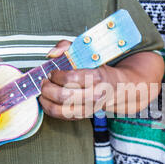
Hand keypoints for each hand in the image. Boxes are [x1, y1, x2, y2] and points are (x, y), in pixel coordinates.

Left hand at [38, 40, 164, 120]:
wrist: (121, 88)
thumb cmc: (101, 69)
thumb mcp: (88, 53)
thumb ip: (67, 47)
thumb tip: (52, 53)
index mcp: (97, 77)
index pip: (70, 79)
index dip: (56, 75)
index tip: (52, 72)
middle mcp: (95, 95)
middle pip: (63, 96)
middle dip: (48, 88)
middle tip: (44, 81)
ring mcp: (90, 107)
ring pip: (60, 110)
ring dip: (46, 101)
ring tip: (43, 92)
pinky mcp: (84, 115)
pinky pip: (63, 116)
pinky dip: (51, 109)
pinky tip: (47, 101)